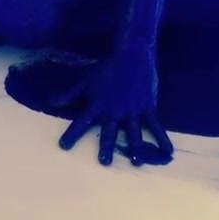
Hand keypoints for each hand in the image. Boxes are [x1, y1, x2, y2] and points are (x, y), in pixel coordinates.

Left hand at [55, 47, 173, 165]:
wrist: (132, 56)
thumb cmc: (107, 70)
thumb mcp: (86, 82)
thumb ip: (69, 95)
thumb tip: (49, 101)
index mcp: (97, 106)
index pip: (80, 122)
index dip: (71, 134)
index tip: (63, 146)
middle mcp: (113, 111)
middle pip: (108, 133)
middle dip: (105, 147)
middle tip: (104, 162)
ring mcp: (132, 111)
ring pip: (133, 133)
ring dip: (135, 148)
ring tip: (136, 163)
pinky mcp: (147, 108)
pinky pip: (155, 126)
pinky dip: (162, 139)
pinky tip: (169, 152)